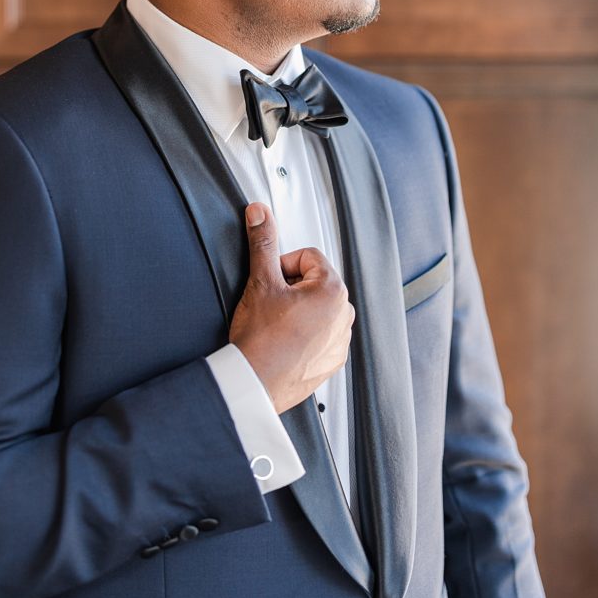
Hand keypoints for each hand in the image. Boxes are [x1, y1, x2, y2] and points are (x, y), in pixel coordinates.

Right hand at [228, 202, 355, 413]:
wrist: (253, 384)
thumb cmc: (260, 340)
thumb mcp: (260, 282)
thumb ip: (263, 242)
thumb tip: (260, 213)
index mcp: (333, 290)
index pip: (307, 257)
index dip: (283, 266)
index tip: (271, 283)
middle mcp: (344, 314)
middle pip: (314, 281)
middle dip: (291, 288)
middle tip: (271, 305)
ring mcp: (340, 339)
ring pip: (317, 308)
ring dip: (298, 310)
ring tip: (277, 326)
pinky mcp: (333, 360)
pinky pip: (321, 334)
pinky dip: (305, 334)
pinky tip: (285, 342)